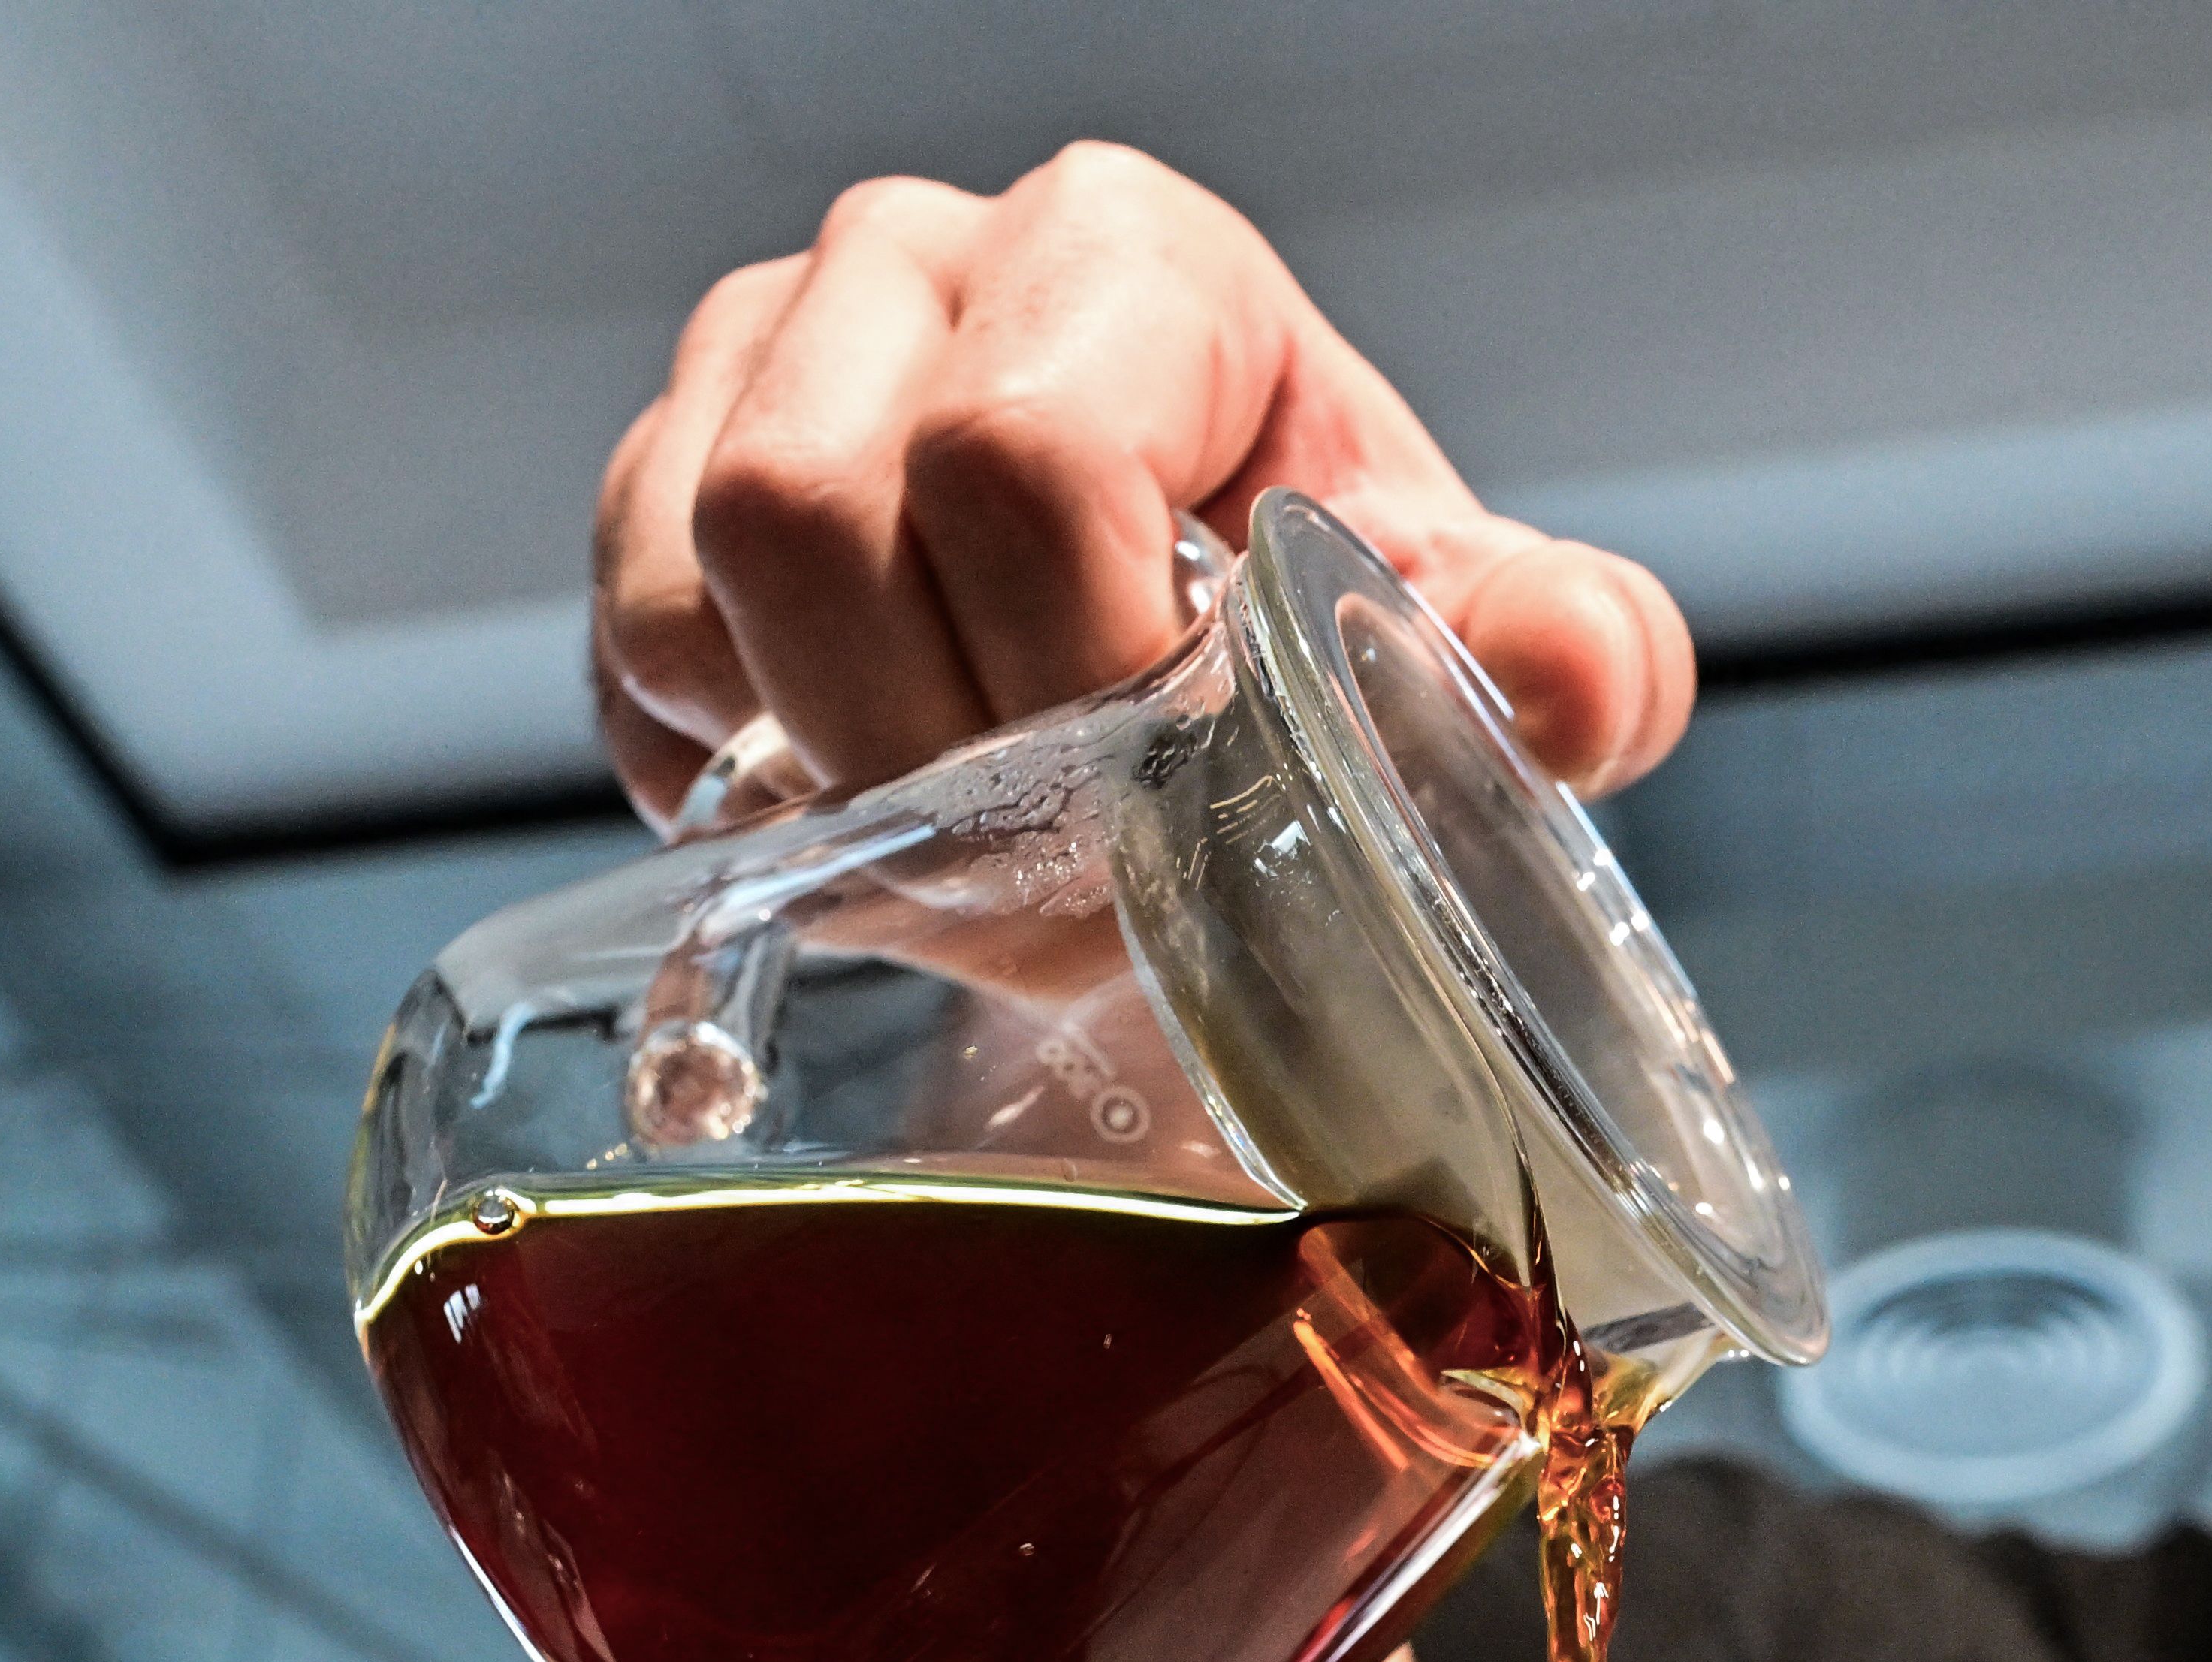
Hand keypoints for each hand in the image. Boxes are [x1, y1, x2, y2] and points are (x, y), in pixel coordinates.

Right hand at [593, 145, 1694, 824]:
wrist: (1190, 700)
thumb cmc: (1314, 638)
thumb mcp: (1459, 650)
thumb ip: (1555, 655)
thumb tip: (1579, 676)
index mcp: (1132, 258)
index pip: (1019, 453)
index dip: (1064, 665)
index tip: (1151, 777)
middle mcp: (924, 261)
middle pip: (817, 507)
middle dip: (936, 745)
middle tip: (1049, 853)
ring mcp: (762, 355)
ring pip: (698, 572)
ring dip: (829, 759)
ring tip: (961, 833)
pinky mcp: (655, 479)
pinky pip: (631, 641)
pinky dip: (729, 764)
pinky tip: (852, 796)